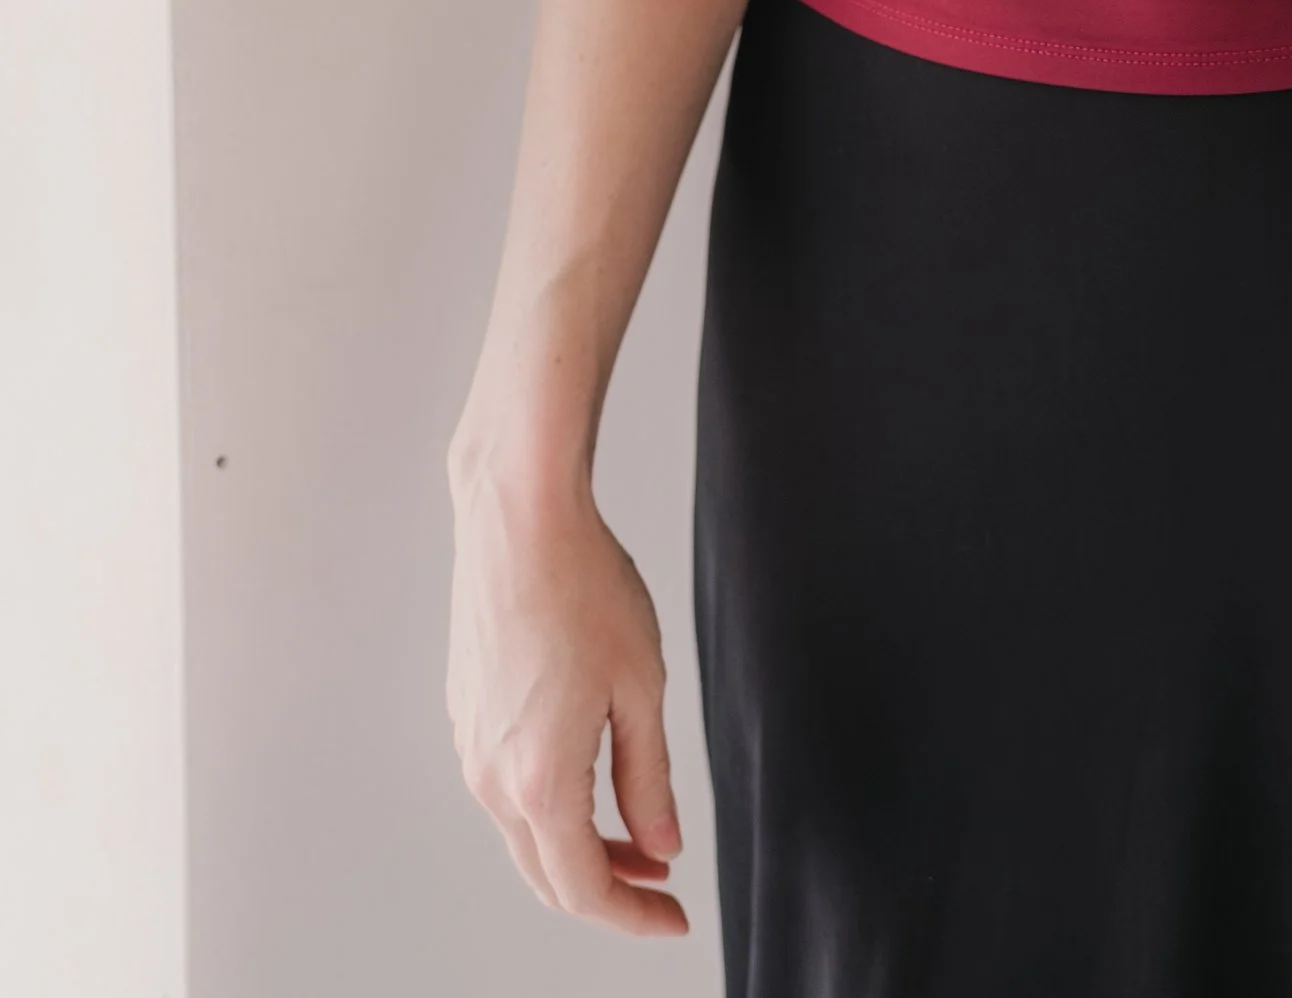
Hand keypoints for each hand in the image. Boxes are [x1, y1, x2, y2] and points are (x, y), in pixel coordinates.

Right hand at [448, 459, 686, 936]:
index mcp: (539, 779)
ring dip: (579, 847)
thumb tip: (661, 845)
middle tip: (662, 887)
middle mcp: (492, 776)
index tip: (675, 920)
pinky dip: (551, 808)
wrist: (519, 519)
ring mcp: (471, 746)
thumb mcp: (641, 688)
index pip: (584, 888)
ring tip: (639, 832)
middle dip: (609, 889)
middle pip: (547, 874)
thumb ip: (648, 779)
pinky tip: (592, 777)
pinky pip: (508, 790)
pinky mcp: (466, 715)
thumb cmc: (585, 588)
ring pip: (525, 834)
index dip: (633, 916)